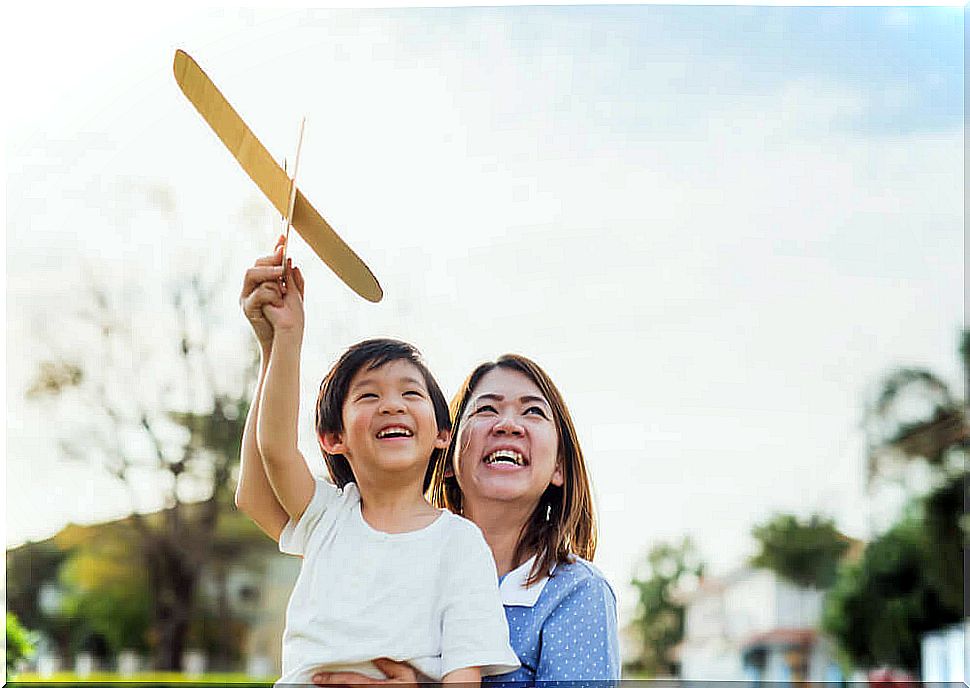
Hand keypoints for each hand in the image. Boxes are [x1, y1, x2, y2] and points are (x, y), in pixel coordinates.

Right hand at [240, 235, 285, 351]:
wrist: (283, 340)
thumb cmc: (289, 320)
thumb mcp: (295, 296)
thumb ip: (294, 280)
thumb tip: (291, 261)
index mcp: (263, 283)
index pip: (267, 261)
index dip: (274, 248)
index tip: (284, 237)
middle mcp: (252, 287)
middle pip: (256, 264)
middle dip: (271, 260)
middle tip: (284, 262)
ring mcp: (247, 296)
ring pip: (252, 274)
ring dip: (269, 275)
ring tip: (282, 281)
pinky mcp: (247, 308)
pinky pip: (257, 293)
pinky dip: (271, 294)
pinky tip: (279, 301)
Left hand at [312, 658, 420, 686]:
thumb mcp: (406, 676)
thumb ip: (391, 665)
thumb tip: (377, 655)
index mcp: (376, 687)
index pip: (350, 681)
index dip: (333, 679)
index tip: (318, 676)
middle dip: (329, 684)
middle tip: (314, 679)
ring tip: (322, 683)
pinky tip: (337, 686)